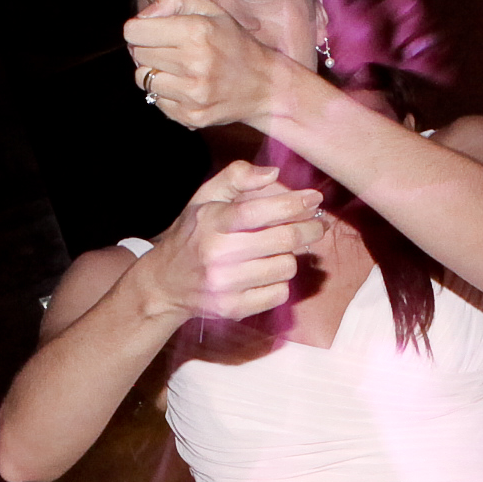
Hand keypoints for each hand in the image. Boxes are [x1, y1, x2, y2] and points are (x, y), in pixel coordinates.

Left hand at [125, 0, 291, 130]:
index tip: (151, 31)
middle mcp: (194, 63)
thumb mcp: (211, 9)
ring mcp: (193, 93)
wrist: (266, 86)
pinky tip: (186, 86)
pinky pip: (156, 100)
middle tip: (169, 49)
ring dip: (154, 72)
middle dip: (148, 49)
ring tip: (177, 68)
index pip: (135, 31)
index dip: (140, 28)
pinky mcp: (191, 115)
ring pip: (142, 79)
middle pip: (138, 54)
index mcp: (197, 31)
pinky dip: (165, 92)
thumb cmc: (234, 43)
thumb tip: (144, 15)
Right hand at [135, 161, 326, 326]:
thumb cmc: (193, 234)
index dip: (293, 204)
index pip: (260, 211)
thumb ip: (237, 177)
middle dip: (309, 229)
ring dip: (289, 256)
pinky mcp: (233, 308)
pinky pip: (280, 294)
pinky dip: (279, 282)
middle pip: (284, 240)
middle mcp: (217, 254)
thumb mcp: (205, 198)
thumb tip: (273, 173)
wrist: (165, 283)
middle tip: (317, 225)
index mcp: (212, 221)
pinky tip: (267, 274)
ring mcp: (225, 285)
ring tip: (278, 251)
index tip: (314, 199)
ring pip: (286, 267)